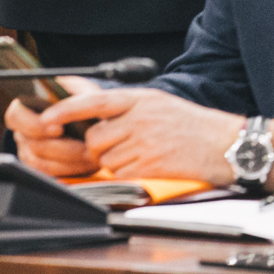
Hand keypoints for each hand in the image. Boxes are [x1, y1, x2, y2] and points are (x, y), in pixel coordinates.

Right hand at [5, 74, 102, 179]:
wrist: (95, 120)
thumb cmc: (84, 101)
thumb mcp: (82, 90)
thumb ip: (74, 90)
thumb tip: (63, 90)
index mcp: (27, 107)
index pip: (15, 116)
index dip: (34, 125)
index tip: (58, 128)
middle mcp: (24, 130)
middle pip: (31, 143)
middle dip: (60, 146)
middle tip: (83, 146)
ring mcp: (30, 149)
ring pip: (40, 162)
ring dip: (69, 160)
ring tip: (90, 155)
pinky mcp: (41, 165)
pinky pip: (49, 173)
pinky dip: (70, 169)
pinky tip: (86, 163)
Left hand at [14, 81, 273, 189]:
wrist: (227, 145)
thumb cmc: (193, 126)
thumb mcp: (159, 103)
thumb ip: (124, 104)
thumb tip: (84, 99)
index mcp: (142, 99)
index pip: (94, 102)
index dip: (66, 110)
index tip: (46, 117)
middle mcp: (141, 118)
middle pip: (96, 138)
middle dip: (103, 147)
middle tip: (126, 145)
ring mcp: (145, 142)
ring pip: (106, 159)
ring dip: (118, 162)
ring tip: (145, 154)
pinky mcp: (149, 165)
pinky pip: (120, 174)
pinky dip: (129, 175)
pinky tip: (151, 166)